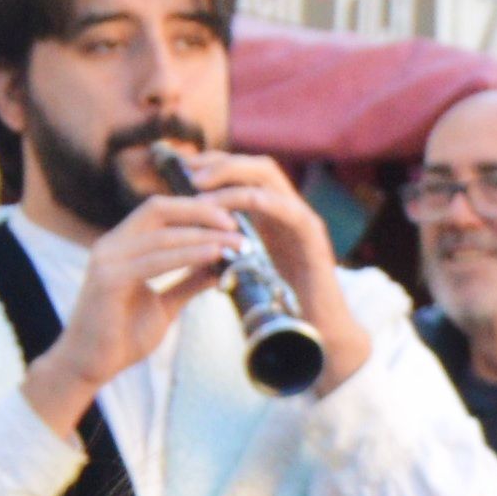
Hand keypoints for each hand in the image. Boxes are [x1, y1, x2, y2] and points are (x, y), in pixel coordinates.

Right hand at [24, 195, 254, 429]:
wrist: (87, 366)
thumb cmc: (121, 336)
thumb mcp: (164, 306)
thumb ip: (187, 283)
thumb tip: (219, 268)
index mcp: (122, 246)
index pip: (159, 212)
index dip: (194, 209)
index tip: (229, 221)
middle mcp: (111, 246)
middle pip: (159, 209)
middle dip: (201, 212)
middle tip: (237, 225)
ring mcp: (107, 260)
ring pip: (162, 235)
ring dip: (204, 236)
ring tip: (236, 243)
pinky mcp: (108, 280)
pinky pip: (154, 261)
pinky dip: (187, 255)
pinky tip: (213, 255)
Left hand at [164, 147, 369, 381]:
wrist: (316, 332)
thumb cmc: (278, 306)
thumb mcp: (245, 267)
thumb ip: (225, 246)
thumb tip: (188, 235)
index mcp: (274, 215)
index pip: (245, 173)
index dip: (214, 164)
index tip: (181, 168)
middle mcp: (290, 209)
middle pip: (256, 165)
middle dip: (220, 163)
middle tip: (187, 172)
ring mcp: (303, 218)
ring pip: (267, 177)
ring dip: (229, 177)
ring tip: (199, 188)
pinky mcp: (312, 235)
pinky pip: (282, 206)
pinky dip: (252, 201)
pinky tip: (227, 208)